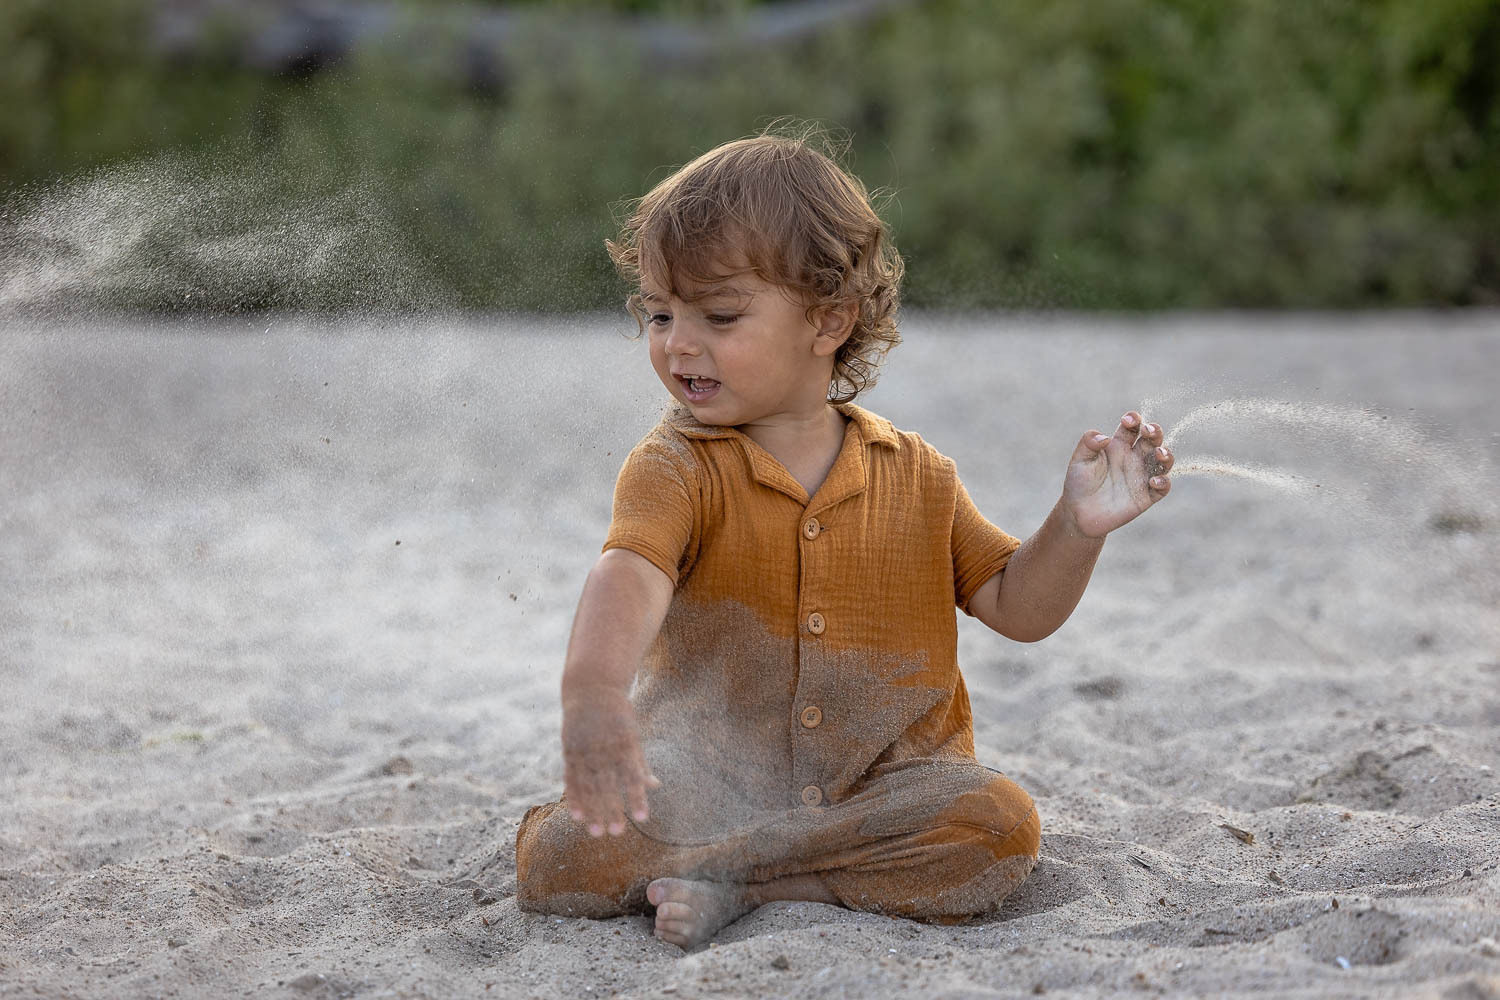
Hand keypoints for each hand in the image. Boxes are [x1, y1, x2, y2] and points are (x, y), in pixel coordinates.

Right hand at [560, 685, 659, 836]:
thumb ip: (641, 762)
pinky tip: (577, 815)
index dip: (636, 798)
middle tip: (616, 834)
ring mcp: (584, 750)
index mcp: (625, 743)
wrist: (592, 688)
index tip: (641, 819)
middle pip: (608, 785)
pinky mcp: (569, 750)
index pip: (632, 776)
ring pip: (588, 787)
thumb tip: (655, 786)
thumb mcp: (634, 733)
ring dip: (592, 811)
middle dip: (612, 810)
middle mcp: (603, 748)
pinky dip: (573, 798)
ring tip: (596, 832)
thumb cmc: (619, 713)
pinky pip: (571, 779)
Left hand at [1061, 411, 1172, 537]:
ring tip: (1159, 454)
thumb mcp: (1079, 460)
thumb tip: (1105, 437)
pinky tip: (1154, 481)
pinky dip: (1163, 482)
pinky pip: (1162, 488)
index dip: (1134, 419)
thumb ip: (1088, 443)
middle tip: (1148, 431)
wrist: (1078, 513)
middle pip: (1152, 440)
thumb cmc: (1078, 483)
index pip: (1132, 427)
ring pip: (1163, 461)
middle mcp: (1134, 458)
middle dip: (1155, 431)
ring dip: (1166, 455)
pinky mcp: (1145, 496)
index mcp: (1119, 446)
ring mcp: (1141, 476)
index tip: (1127, 420)